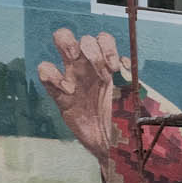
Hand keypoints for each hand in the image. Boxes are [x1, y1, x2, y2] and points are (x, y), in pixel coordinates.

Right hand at [36, 28, 122, 161]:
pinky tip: (69, 92)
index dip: (107, 47)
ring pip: (63, 40)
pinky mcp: (59, 95)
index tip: (116, 69)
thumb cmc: (125, 120)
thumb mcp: (136, 98)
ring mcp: (72, 77)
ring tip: (82, 74)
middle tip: (101, 72)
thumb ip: (134, 81)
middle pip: (83, 37)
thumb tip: (127, 64)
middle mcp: (89, 68)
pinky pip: (44, 71)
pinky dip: (52, 75)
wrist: (112, 145)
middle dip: (91, 47)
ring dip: (71, 48)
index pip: (102, 39)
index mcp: (107, 67)